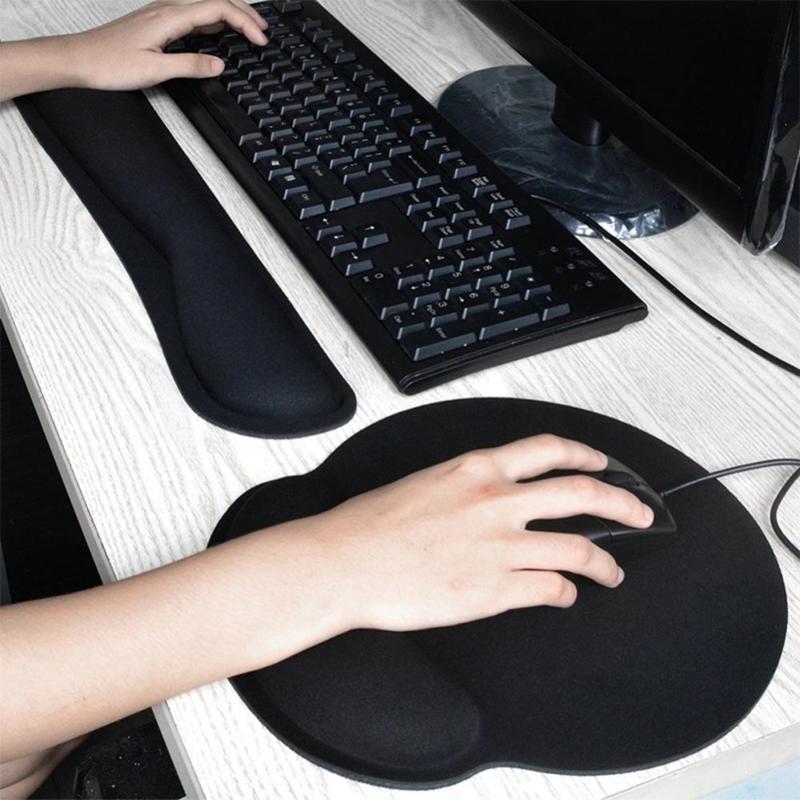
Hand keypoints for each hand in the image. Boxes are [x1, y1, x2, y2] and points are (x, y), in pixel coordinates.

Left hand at [67, 0, 268, 89]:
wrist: (79, 58)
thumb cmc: (109, 63)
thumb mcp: (155, 70)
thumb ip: (190, 66)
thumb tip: (219, 65)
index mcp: (170, 17)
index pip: (217, 9)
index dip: (244, 22)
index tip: (260, 39)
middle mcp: (166, 9)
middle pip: (214, 0)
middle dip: (243, 12)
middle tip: (263, 29)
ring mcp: (161, 13)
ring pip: (204, 4)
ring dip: (230, 13)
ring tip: (249, 27)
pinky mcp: (156, 22)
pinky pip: (192, 13)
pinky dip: (213, 19)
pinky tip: (218, 30)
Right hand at [309, 434, 653, 631]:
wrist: (345, 561)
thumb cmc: (372, 523)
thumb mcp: (426, 481)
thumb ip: (469, 484)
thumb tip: (496, 494)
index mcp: (477, 469)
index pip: (548, 450)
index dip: (585, 454)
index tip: (601, 462)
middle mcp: (498, 502)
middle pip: (582, 493)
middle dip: (622, 503)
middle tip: (640, 514)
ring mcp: (501, 546)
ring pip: (578, 550)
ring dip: (604, 564)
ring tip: (612, 573)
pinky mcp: (495, 589)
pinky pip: (550, 591)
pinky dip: (565, 595)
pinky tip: (564, 598)